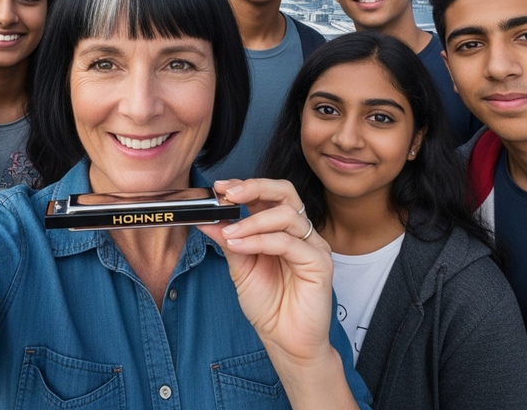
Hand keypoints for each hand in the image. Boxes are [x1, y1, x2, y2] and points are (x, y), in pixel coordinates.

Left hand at [199, 178, 333, 364]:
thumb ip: (228, 240)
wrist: (285, 342)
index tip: (220, 187)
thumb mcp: (240, 267)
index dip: (245, 185)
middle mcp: (299, 232)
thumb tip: (206, 218)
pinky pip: (288, 242)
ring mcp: (313, 246)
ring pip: (286, 215)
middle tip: (229, 194)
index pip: (269, 194)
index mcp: (281, 229)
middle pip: (285, 192)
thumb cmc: (268, 305)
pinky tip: (241, 246)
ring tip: (229, 233)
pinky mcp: (320, 263)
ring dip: (252, 221)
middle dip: (254, 187)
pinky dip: (260, 241)